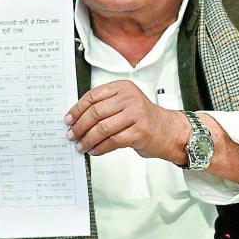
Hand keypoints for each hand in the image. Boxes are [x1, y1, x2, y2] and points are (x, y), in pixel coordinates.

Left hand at [64, 80, 188, 162]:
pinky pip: (112, 141)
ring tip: (81, 145)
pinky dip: (100, 147)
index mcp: (122, 88)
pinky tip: (94, 150)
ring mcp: (136, 115)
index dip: (77, 109)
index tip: (68, 119)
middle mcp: (129, 98)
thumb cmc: (143, 118)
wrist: (169, 131)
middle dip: (80, 126)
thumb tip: (77, 119)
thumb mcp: (125, 104)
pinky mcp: (139, 132)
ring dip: (88, 139)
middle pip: (95, 112)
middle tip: (71, 134)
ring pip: (102, 128)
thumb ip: (105, 106)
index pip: (93, 96)